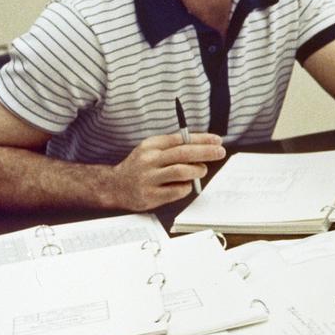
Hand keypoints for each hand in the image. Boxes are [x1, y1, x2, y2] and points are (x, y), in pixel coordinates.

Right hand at [110, 132, 224, 210]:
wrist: (115, 187)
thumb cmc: (141, 167)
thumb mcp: (152, 150)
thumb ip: (173, 148)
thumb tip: (204, 148)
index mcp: (151, 145)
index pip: (180, 139)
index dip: (201, 139)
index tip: (217, 140)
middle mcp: (149, 160)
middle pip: (183, 153)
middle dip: (206, 152)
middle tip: (220, 152)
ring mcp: (149, 178)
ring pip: (182, 171)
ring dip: (197, 170)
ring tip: (201, 170)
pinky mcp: (151, 195)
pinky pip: (178, 190)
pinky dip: (187, 187)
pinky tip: (186, 185)